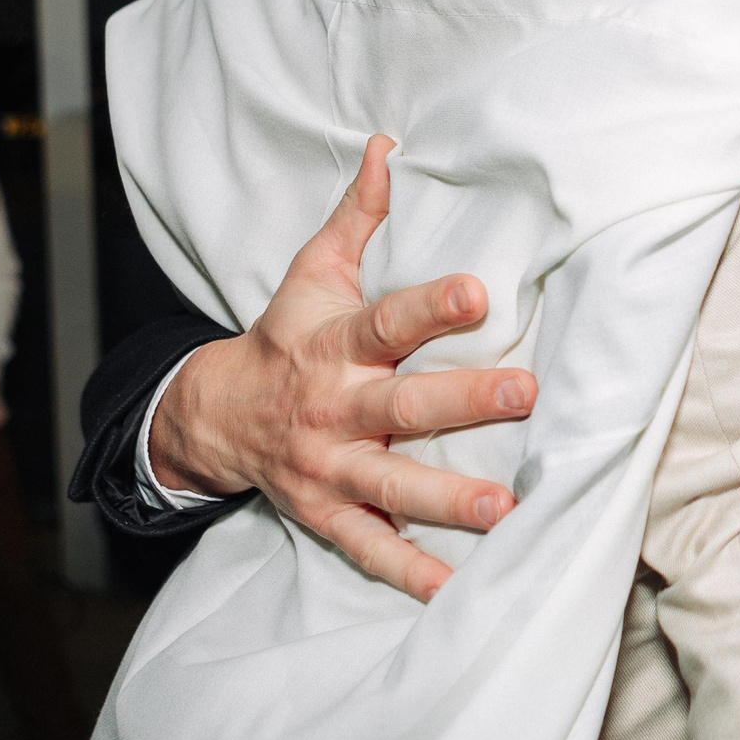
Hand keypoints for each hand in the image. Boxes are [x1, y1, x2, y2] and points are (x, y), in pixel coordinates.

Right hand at [152, 134, 534, 601]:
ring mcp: (330, 468)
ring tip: (508, 511)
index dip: (430, 306)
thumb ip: (360, 216)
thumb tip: (391, 146)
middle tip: (526, 394)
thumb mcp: (312, 273)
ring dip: (449, 499)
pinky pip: (371, 548)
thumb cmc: (284, 337)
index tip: (478, 293)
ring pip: (394, 484)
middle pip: (405, 405)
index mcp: (335, 346)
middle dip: (465, 401)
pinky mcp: (328, 513)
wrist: (212, 417)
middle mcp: (335, 409)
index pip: (386, 320)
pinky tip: (459, 593)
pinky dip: (411, 572)